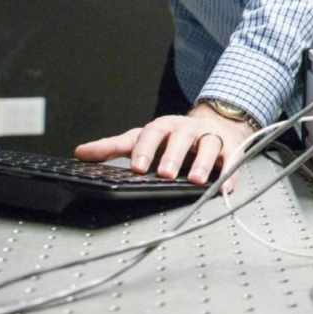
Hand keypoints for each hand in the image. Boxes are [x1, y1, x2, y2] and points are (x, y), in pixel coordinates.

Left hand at [73, 105, 256, 191]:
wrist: (215, 124)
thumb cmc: (173, 137)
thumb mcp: (143, 138)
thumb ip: (114, 147)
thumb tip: (81, 153)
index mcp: (165, 126)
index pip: (153, 133)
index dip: (146, 149)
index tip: (138, 167)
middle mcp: (188, 129)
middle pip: (181, 137)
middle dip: (174, 155)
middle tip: (165, 173)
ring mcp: (211, 138)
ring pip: (210, 146)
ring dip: (204, 164)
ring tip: (197, 181)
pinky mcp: (230, 149)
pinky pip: (232, 160)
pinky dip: (230, 174)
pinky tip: (224, 188)